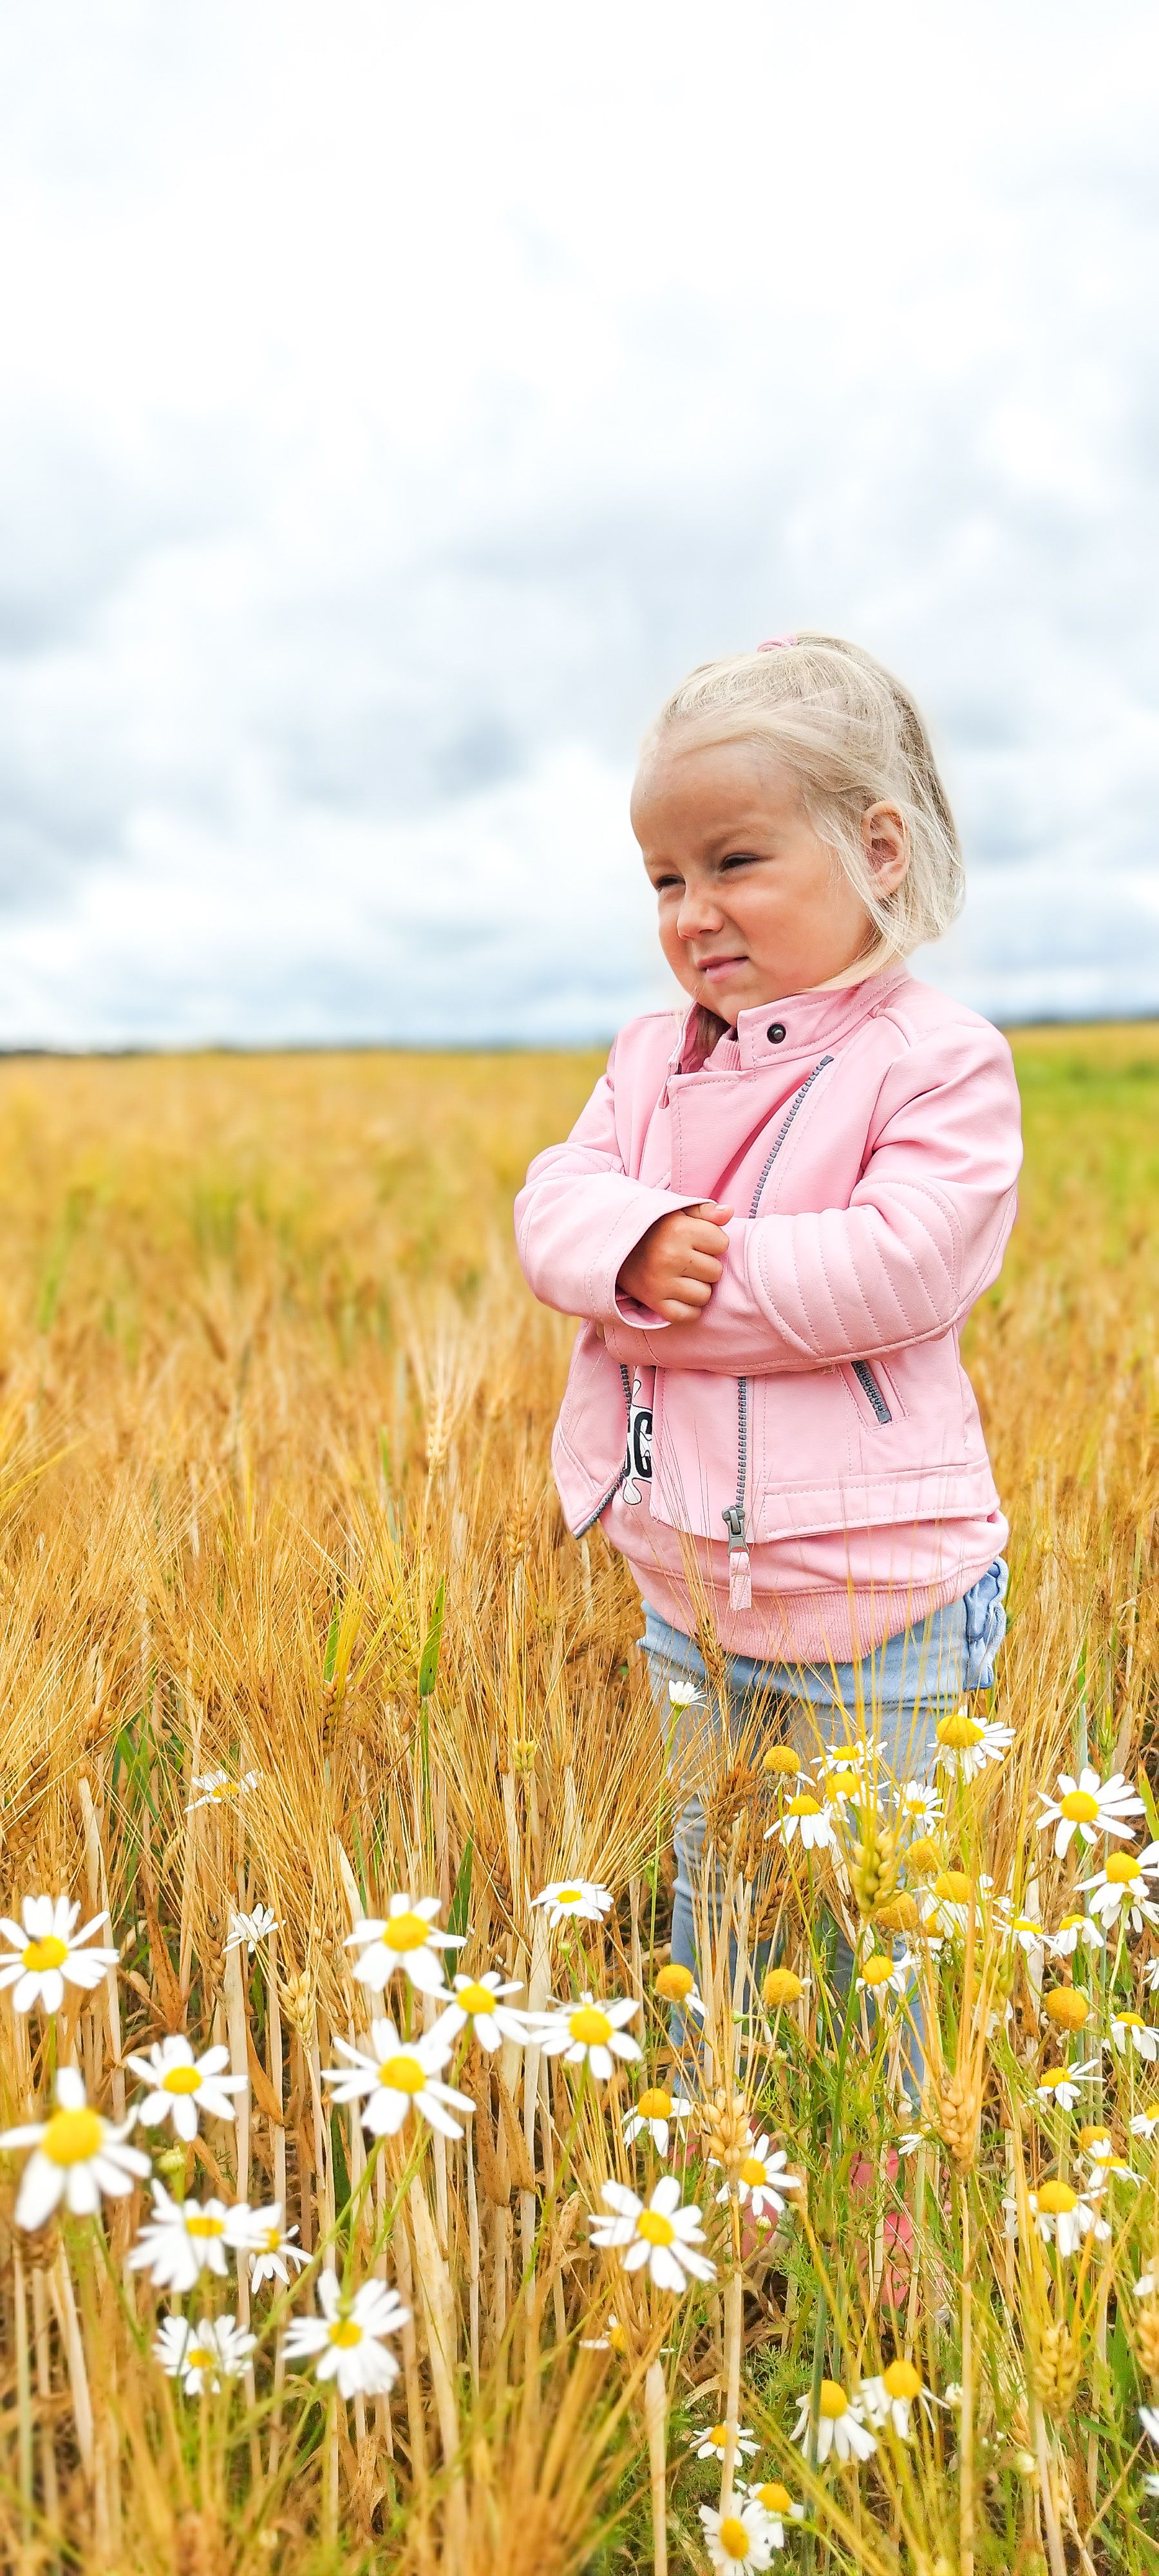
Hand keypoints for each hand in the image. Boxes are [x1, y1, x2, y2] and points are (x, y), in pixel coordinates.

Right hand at [616, 1201, 732, 1323]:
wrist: (612, 1245)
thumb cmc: (652, 1228)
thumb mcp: (676, 1211)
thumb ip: (705, 1210)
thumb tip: (729, 1212)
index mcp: (679, 1230)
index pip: (722, 1244)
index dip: (712, 1242)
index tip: (695, 1240)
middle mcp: (670, 1256)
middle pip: (716, 1272)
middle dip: (705, 1265)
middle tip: (686, 1259)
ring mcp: (661, 1282)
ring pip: (704, 1295)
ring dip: (697, 1288)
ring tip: (681, 1276)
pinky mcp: (653, 1302)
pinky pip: (688, 1315)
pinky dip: (687, 1308)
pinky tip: (678, 1294)